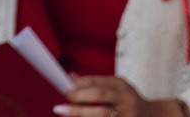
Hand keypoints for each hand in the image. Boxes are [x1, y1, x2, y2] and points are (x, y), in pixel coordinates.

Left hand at [55, 76, 184, 116]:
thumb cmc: (130, 101)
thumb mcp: (118, 87)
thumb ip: (96, 82)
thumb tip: (71, 77)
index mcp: (122, 87)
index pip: (97, 83)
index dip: (79, 86)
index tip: (62, 88)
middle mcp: (126, 101)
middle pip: (100, 96)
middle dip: (78, 100)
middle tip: (59, 107)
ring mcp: (127, 116)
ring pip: (102, 115)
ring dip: (82, 115)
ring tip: (65, 114)